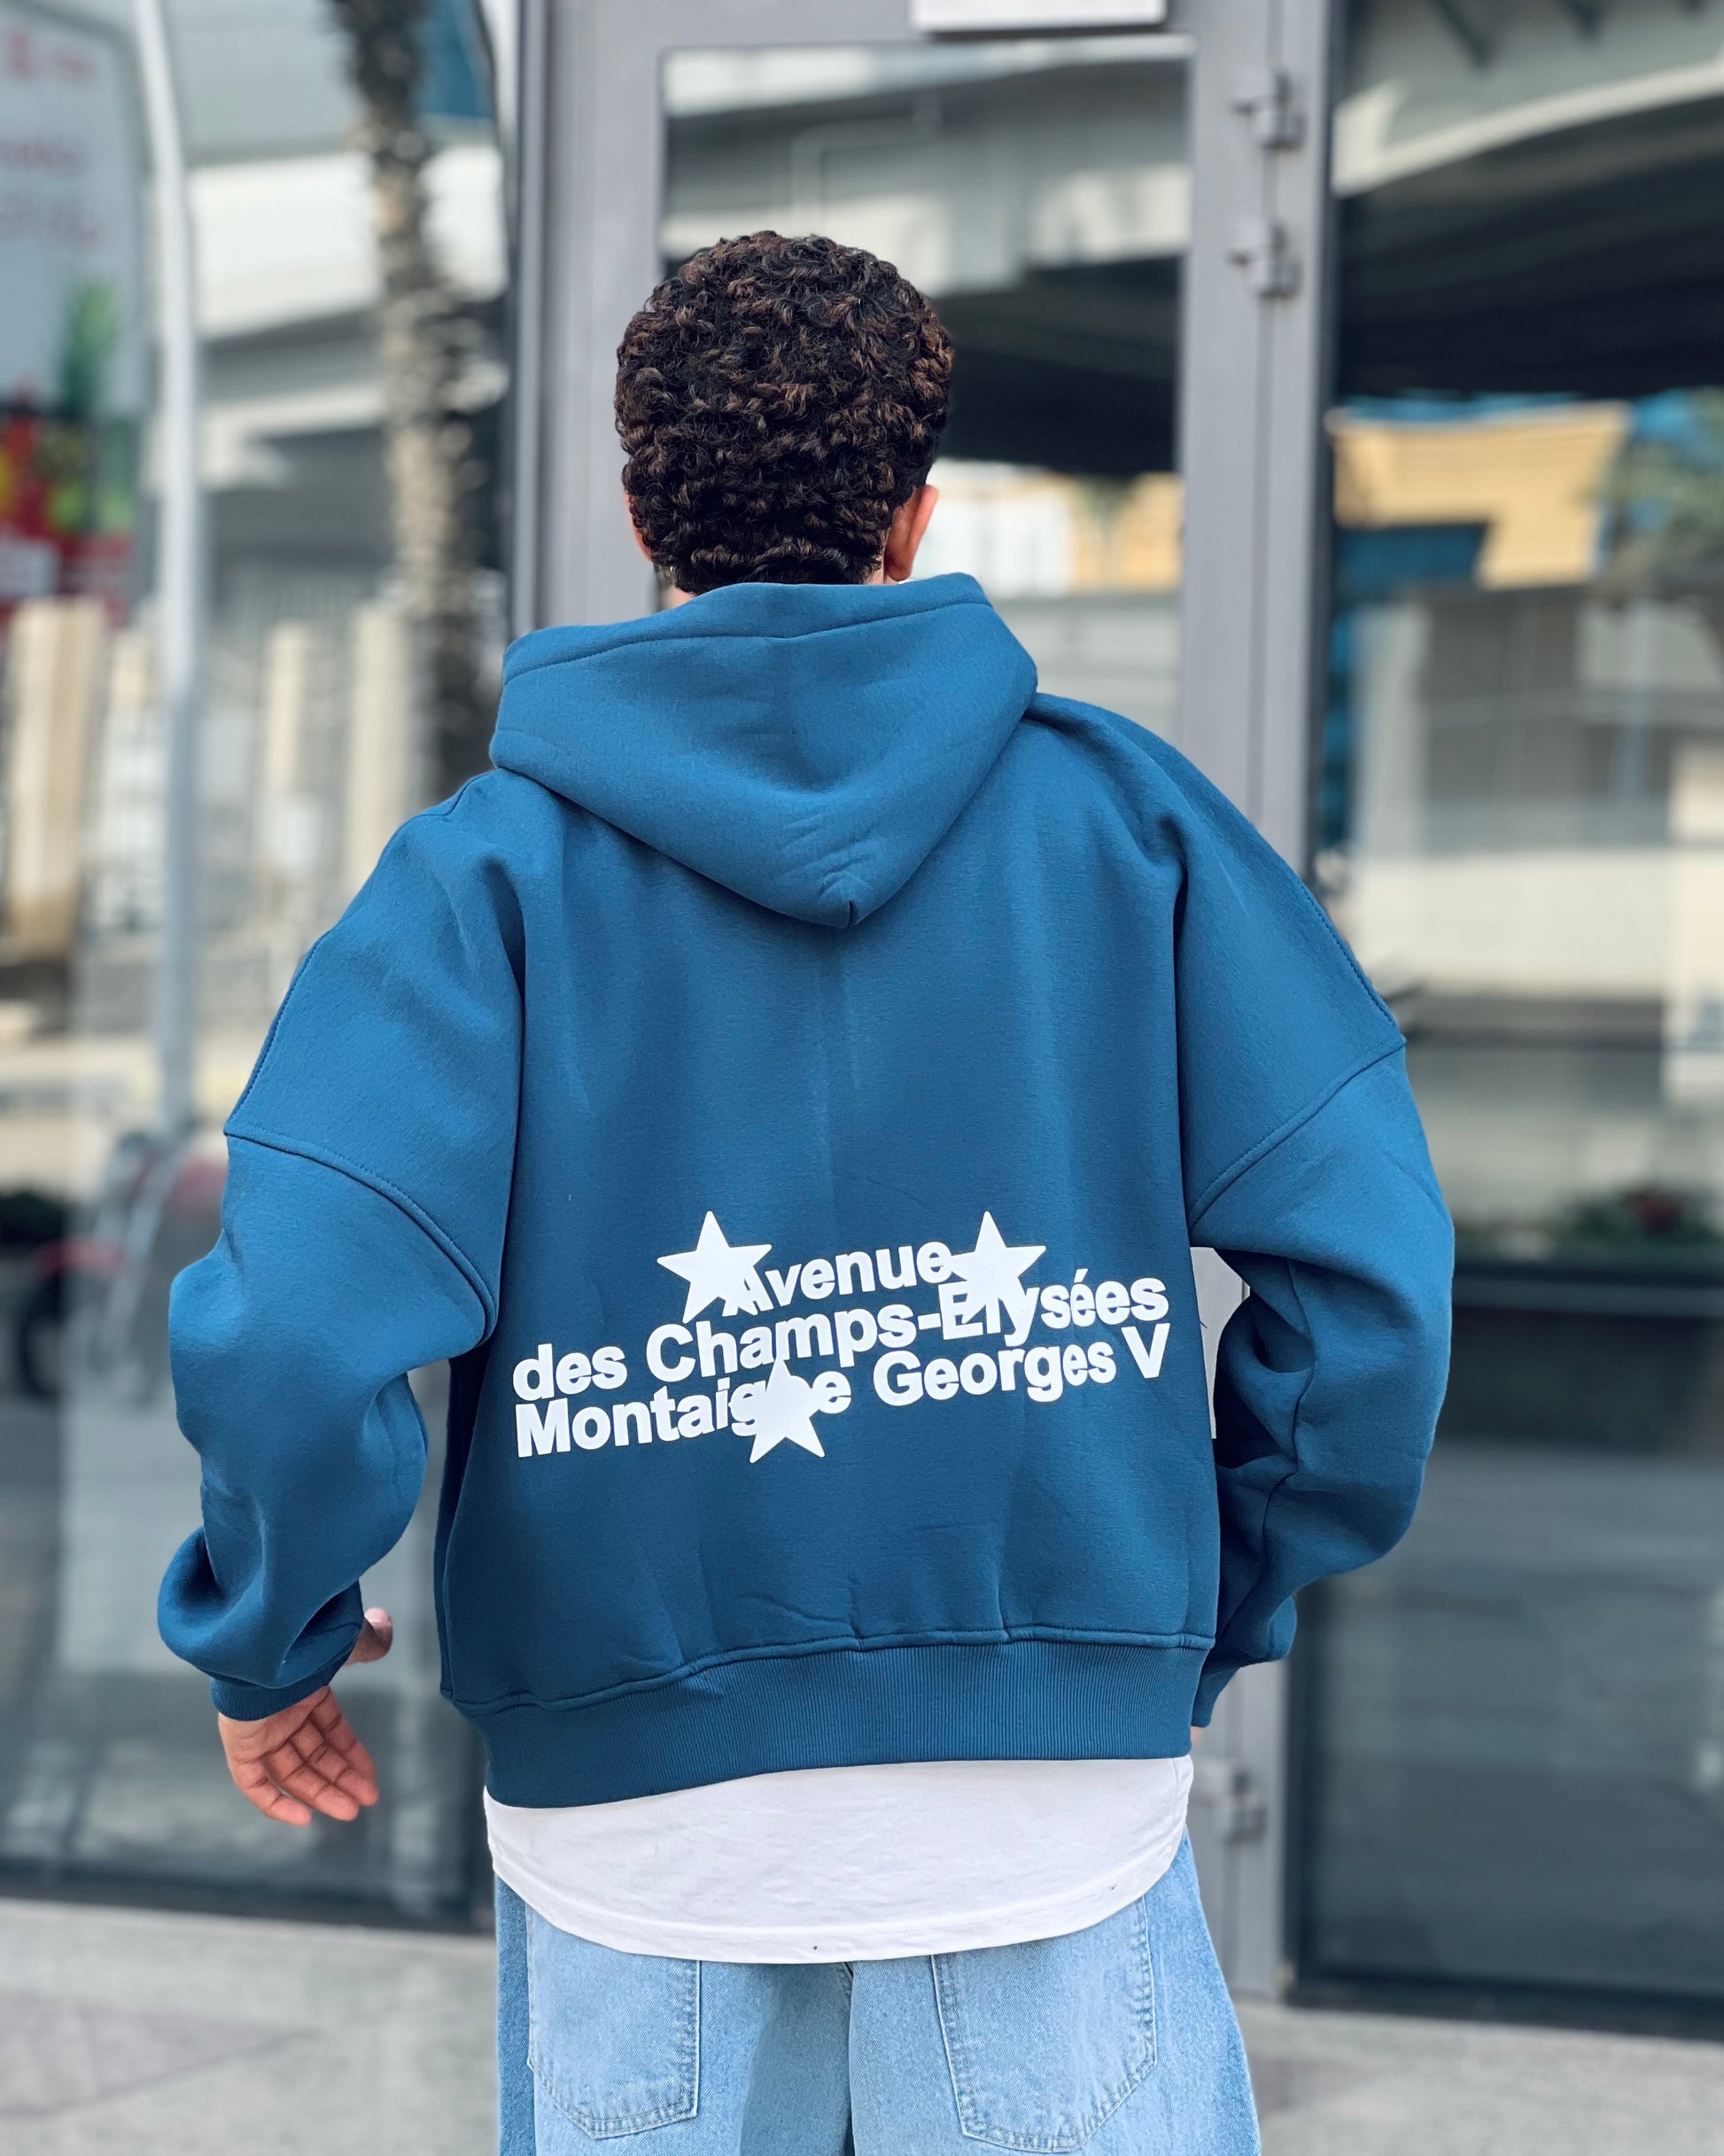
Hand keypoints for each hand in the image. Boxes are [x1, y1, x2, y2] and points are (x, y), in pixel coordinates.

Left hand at [217, 1607, 392, 1826]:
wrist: (263, 1646)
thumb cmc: (304, 1642)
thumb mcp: (345, 1644)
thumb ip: (366, 1644)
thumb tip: (385, 1627)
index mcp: (305, 1690)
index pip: (331, 1730)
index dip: (351, 1753)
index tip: (370, 1775)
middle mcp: (281, 1713)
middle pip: (313, 1755)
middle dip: (341, 1779)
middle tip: (365, 1801)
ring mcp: (260, 1731)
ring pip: (291, 1772)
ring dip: (320, 1794)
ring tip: (348, 1812)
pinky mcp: (240, 1745)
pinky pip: (254, 1783)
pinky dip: (275, 1803)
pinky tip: (304, 1818)